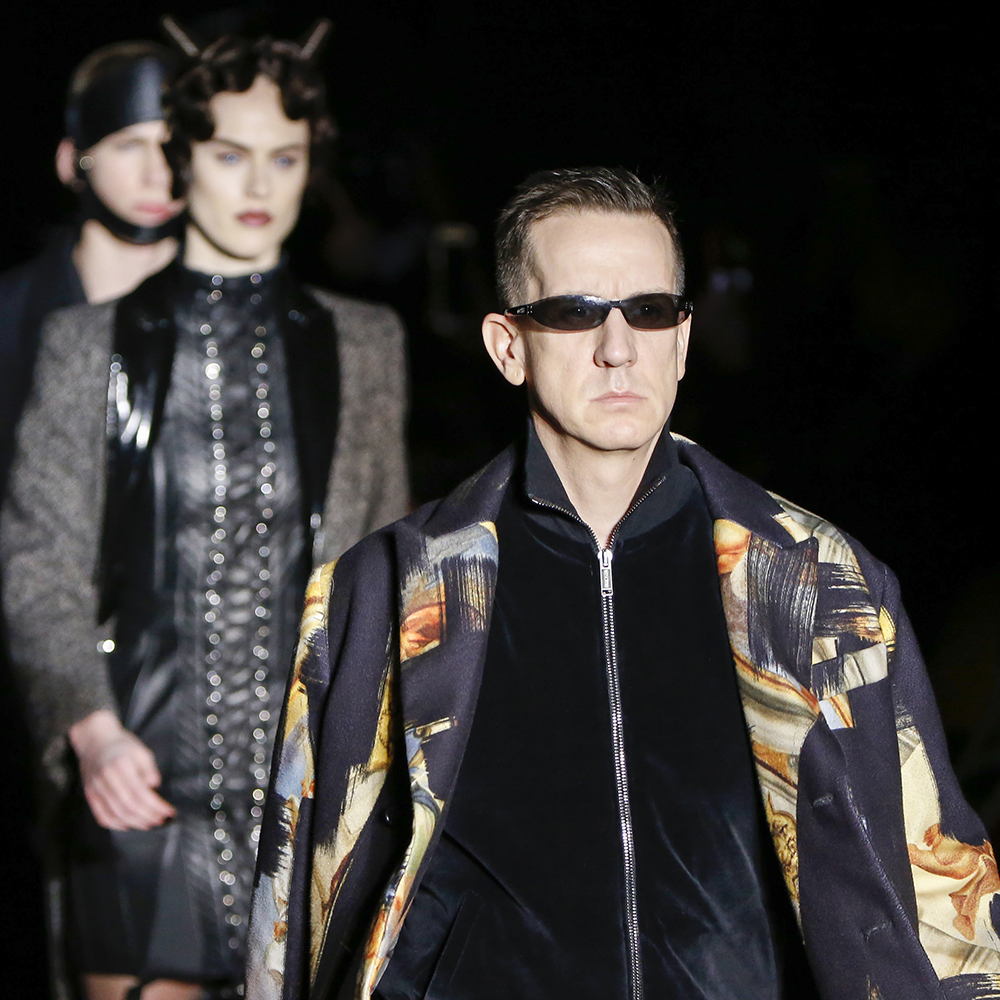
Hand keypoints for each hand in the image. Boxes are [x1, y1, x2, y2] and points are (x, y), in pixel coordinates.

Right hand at [68, 709, 175, 830]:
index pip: (140, 793)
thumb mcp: (141, 751)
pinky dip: (116, 824)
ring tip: (150, 824)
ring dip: (135, 823)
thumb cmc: (122, 746)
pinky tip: (129, 825)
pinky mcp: (89, 795)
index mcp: (121, 766)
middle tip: (162, 820)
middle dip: (147, 817)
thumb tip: (154, 787)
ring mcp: (95, 788)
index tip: (169, 812)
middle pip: (128, 806)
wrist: (95, 741)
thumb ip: (149, 769)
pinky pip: (102, 816)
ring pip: (115, 814)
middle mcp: (106, 779)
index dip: (155, 806)